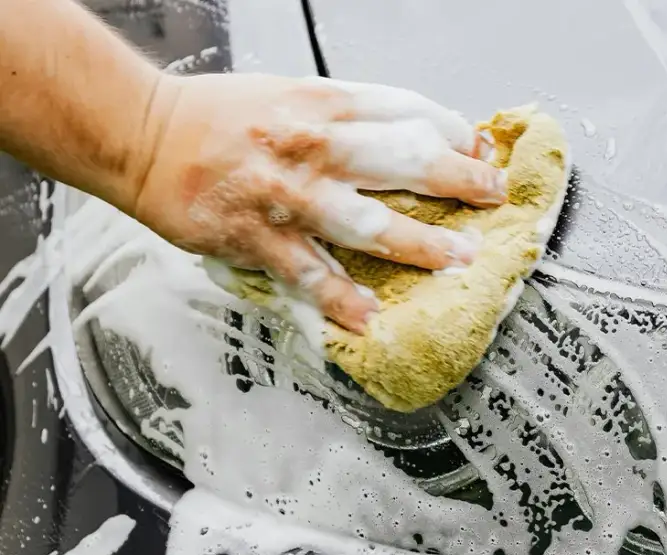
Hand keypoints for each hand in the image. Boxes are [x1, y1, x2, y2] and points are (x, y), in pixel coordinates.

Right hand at [130, 73, 506, 332]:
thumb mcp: (292, 96)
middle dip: (458, 182)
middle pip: (404, 161)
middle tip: (493, 200)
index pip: (407, 112)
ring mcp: (288, 195)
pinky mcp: (259, 238)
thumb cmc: (219, 118)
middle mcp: (313, 145)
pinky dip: (342, 300)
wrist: (143, 134)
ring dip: (420, 245)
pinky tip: (371, 317)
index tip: (482, 152)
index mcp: (323, 103)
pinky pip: (311, 275)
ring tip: (458, 262)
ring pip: (369, 223)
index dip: (454, 133)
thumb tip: (410, 141)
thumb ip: (350, 119)